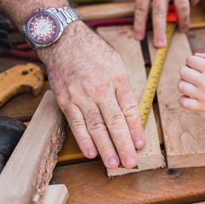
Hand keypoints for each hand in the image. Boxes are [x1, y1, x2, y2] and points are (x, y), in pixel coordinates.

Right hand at [37, 21, 144, 168]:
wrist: (64, 40)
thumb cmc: (94, 52)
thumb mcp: (117, 65)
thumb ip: (124, 89)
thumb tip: (131, 112)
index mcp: (117, 80)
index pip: (129, 109)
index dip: (135, 128)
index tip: (140, 143)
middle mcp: (100, 90)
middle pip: (114, 122)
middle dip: (123, 144)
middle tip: (130, 162)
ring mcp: (81, 96)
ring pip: (95, 127)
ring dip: (105, 147)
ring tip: (113, 163)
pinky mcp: (65, 100)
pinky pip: (75, 124)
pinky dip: (83, 139)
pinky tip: (91, 152)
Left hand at [131, 0, 199, 46]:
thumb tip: (148, 5)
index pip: (141, 10)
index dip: (140, 25)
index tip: (140, 37)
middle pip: (161, 14)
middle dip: (160, 31)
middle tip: (161, 45)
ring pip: (182, 7)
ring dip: (183, 21)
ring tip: (183, 29)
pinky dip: (193, 1)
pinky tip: (191, 5)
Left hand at [178, 53, 204, 113]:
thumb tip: (193, 55)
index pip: (188, 60)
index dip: (191, 62)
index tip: (197, 67)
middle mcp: (204, 80)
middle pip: (182, 72)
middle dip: (186, 72)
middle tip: (194, 76)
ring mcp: (202, 94)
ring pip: (181, 86)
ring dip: (184, 84)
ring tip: (192, 86)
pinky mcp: (202, 106)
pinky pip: (183, 102)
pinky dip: (183, 99)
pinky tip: (190, 96)